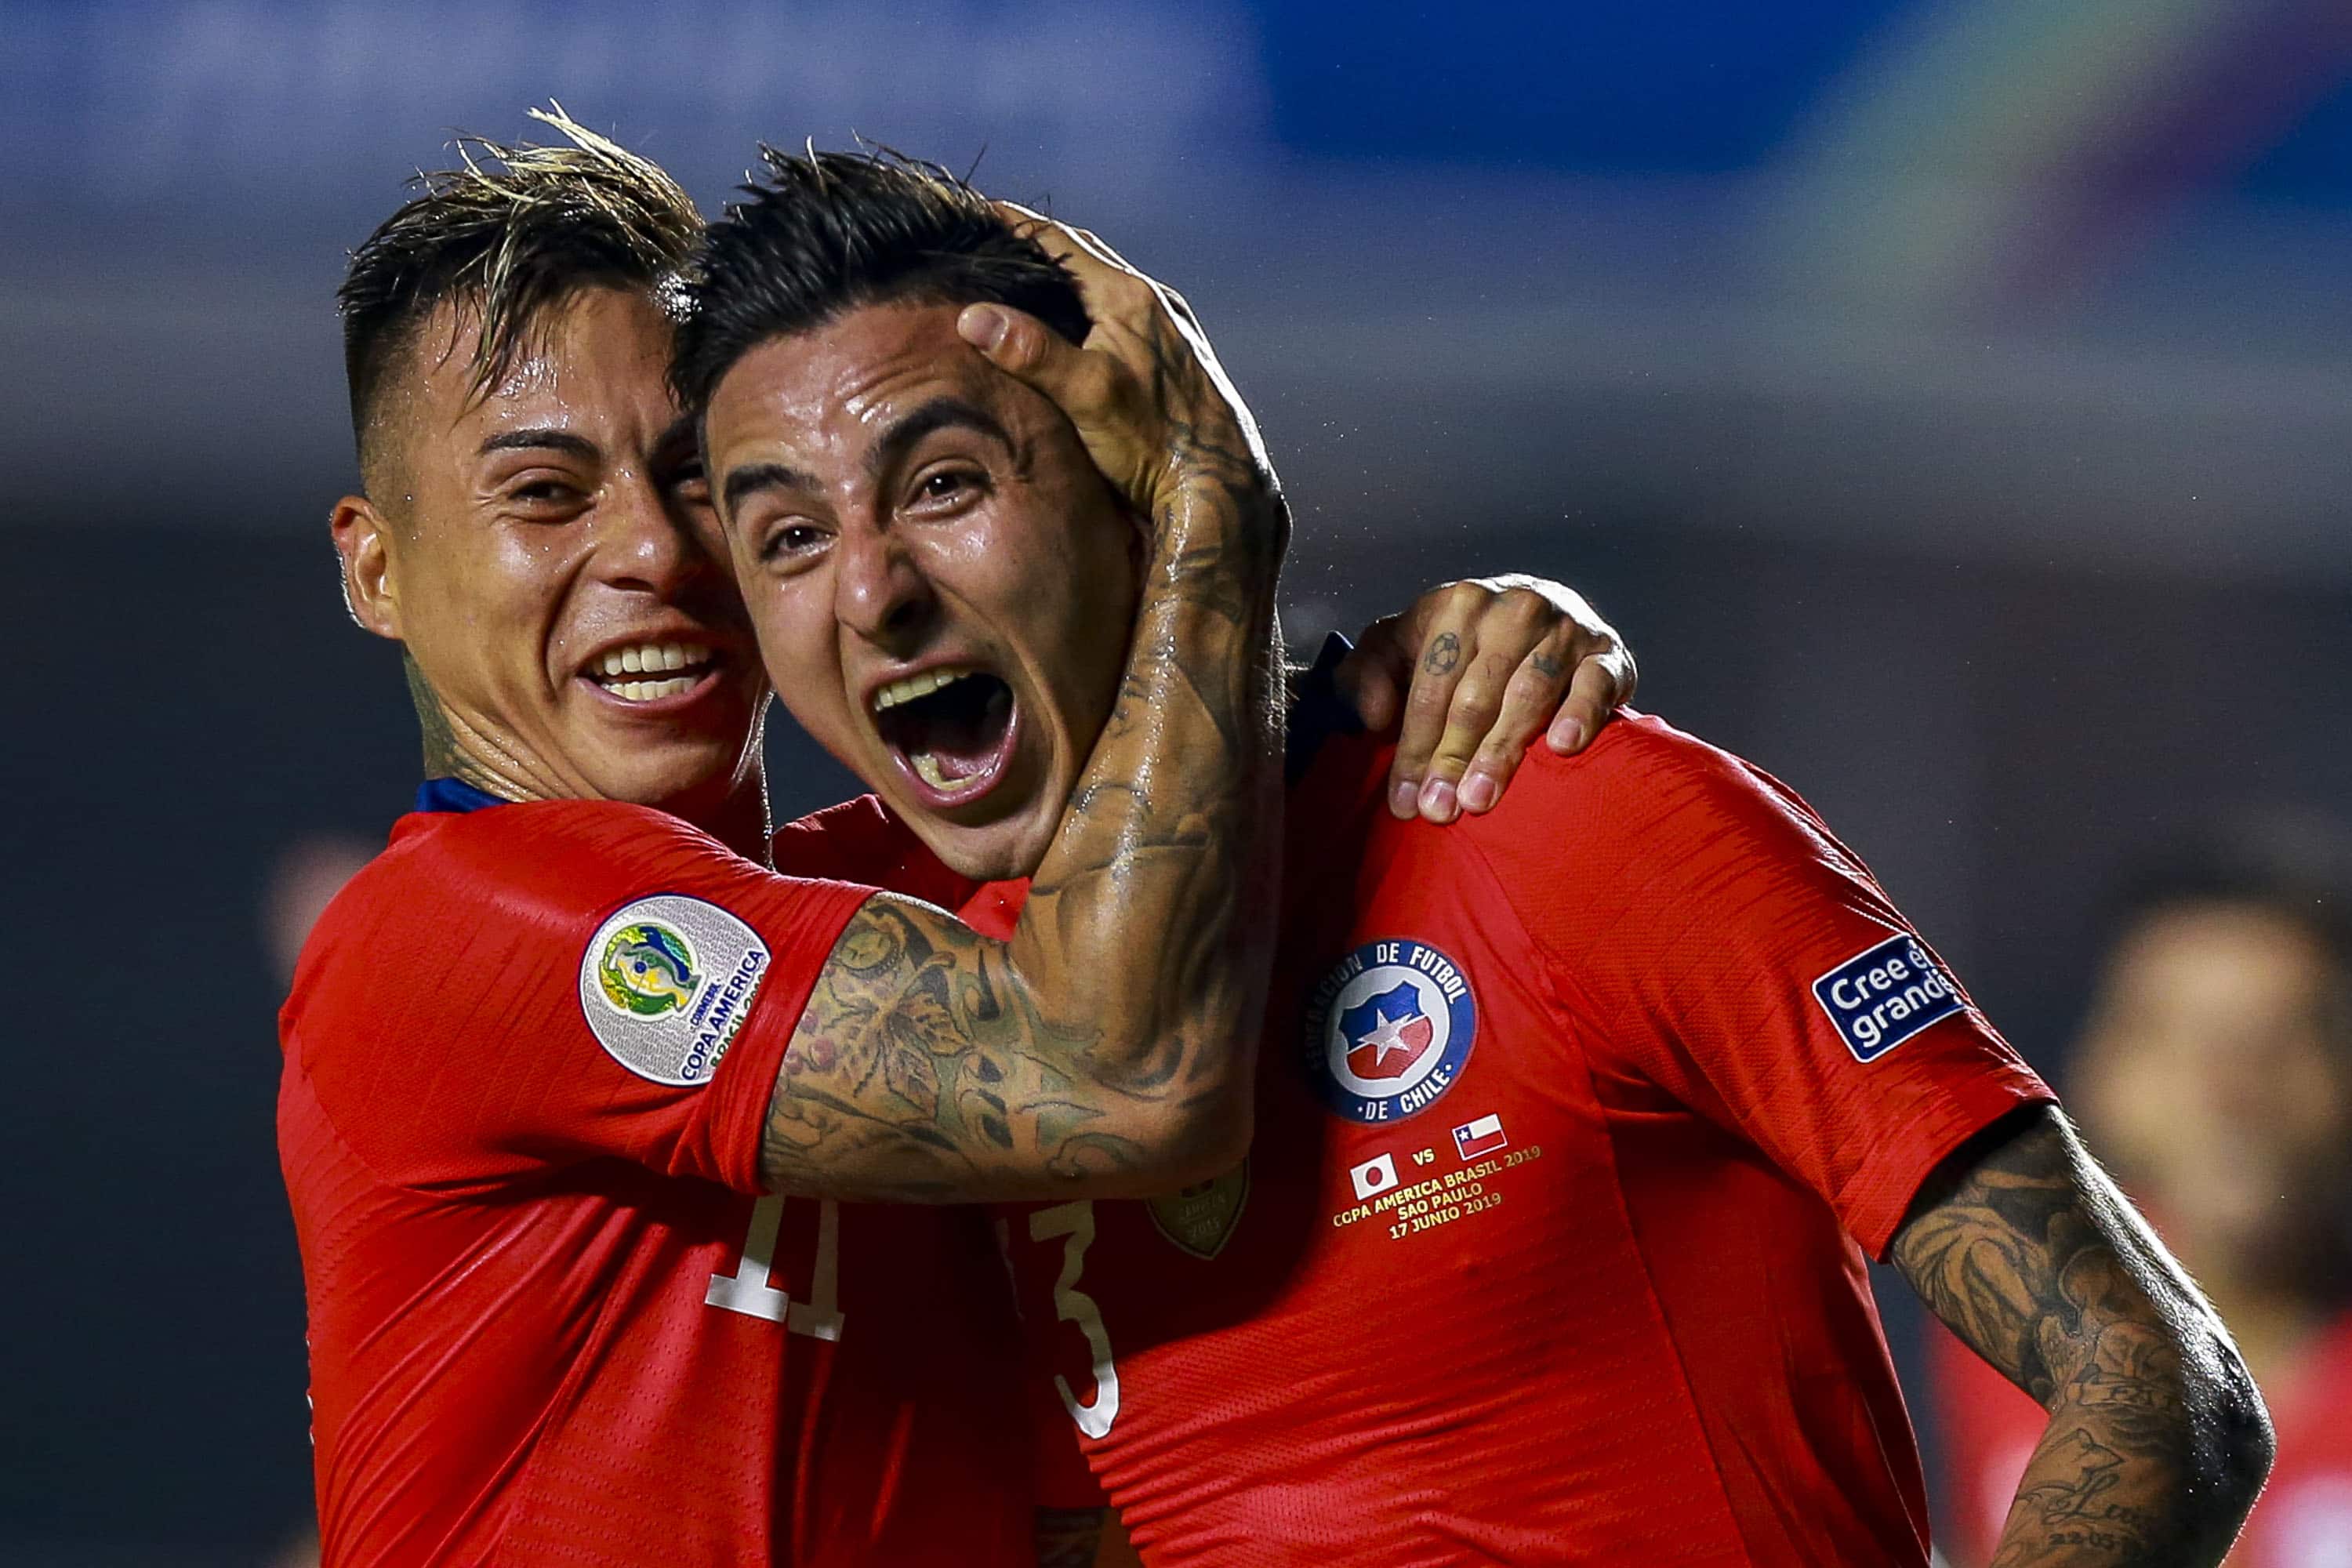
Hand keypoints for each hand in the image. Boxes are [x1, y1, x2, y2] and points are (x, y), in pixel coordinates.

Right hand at [955, 205, 1283, 552]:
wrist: (1218, 482)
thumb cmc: (1156, 442)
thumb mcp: (1086, 395)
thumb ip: (1032, 352)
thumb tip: (974, 317)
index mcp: (1129, 298)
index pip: (1062, 242)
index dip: (1018, 224)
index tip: (983, 210)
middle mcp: (1154, 303)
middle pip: (1086, 258)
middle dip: (1041, 247)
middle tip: (999, 241)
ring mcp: (1169, 329)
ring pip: (1108, 286)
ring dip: (1070, 279)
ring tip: (1031, 282)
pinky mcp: (1176, 357)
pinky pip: (1125, 314)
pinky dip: (1093, 308)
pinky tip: (1080, 330)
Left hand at [1336, 574, 1636, 822]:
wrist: (1539, 608)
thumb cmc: (1458, 642)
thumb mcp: (1399, 644)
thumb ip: (1368, 674)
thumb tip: (1373, 717)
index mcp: (1457, 604)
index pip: (1430, 686)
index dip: (1414, 747)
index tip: (1404, 800)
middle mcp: (1513, 609)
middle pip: (1476, 696)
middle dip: (1452, 758)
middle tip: (1440, 810)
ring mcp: (1564, 628)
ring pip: (1528, 695)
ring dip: (1503, 751)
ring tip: (1480, 798)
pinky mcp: (1607, 651)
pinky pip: (1595, 682)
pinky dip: (1580, 712)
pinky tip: (1561, 746)